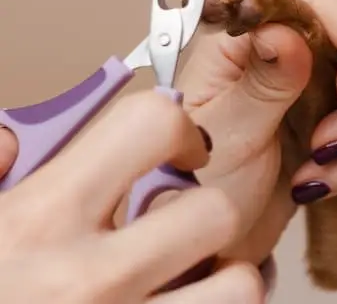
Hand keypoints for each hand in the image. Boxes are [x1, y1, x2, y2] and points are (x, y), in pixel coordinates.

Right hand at [0, 91, 263, 303]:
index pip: (150, 125)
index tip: (174, 149)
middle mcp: (89, 280)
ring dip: (222, 279)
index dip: (175, 127)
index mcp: (37, 220)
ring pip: (238, 288)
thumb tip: (13, 139)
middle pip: (217, 213)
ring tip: (188, 279)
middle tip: (178, 224)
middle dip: (206, 211)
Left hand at [178, 0, 336, 262]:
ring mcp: (328, 84)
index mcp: (256, 31)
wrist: (205, 244)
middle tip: (324, 149)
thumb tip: (287, 32)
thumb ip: (261, 84)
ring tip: (313, 181)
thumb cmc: (193, 187)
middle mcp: (298, 46)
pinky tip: (325, 189)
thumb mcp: (223, 137)